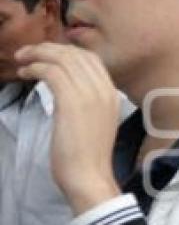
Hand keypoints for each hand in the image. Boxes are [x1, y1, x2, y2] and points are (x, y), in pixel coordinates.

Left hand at [16, 43, 119, 212]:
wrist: (89, 176)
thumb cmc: (86, 156)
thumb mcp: (93, 122)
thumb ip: (85, 103)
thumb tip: (65, 89)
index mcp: (111, 94)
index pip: (91, 59)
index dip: (66, 52)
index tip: (46, 57)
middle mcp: (104, 89)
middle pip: (76, 54)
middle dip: (48, 48)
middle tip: (27, 54)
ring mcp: (90, 94)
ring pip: (63, 58)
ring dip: (38, 55)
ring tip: (22, 61)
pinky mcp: (71, 101)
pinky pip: (52, 71)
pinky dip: (35, 67)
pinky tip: (25, 73)